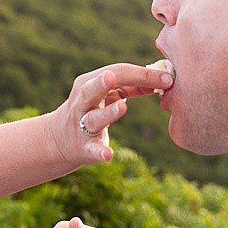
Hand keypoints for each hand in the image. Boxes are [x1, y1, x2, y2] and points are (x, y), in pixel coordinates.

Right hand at [47, 63, 173, 166]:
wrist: (59, 140)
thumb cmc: (91, 109)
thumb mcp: (107, 94)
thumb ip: (131, 86)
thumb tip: (162, 80)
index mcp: (89, 83)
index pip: (116, 73)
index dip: (142, 74)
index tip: (167, 78)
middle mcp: (82, 102)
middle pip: (93, 89)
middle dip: (104, 82)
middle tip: (113, 77)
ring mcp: (81, 125)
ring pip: (94, 118)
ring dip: (108, 113)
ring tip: (123, 107)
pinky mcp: (83, 147)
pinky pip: (92, 150)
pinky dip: (100, 152)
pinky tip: (109, 154)